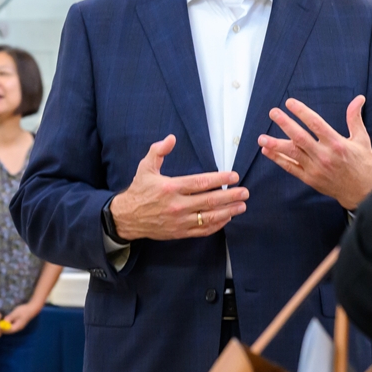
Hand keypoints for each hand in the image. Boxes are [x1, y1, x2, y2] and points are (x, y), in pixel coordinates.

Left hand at [1, 301, 42, 333]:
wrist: (32, 308)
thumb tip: (4, 321)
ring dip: (5, 327)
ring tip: (0, 324)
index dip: (2, 329)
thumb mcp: (16, 313)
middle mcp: (18, 328)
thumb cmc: (24, 310)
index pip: (8, 330)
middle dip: (3, 329)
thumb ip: (10, 317)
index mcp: (17, 327)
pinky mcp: (19, 323)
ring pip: (10, 329)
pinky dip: (8, 325)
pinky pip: (12, 326)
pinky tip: (5, 322)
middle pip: (9, 331)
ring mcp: (19, 326)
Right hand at [109, 135, 248, 240]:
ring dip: (228, 211)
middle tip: (244, 192)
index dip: (220, 179)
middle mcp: (177, 205)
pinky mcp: (180, 232)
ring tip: (242, 206)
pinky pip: (202, 231)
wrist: (127, 218)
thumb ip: (158, 151)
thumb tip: (171, 138)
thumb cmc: (139, 191)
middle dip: (230, 196)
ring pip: (209, 218)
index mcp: (171, 187)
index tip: (234, 176)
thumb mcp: (145, 167)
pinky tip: (227, 218)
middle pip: (210, 201)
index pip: (201, 182)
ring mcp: (180, 221)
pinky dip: (217, 226)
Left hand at [259, 96, 371, 210]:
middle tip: (273, 113)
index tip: (290, 103)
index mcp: (336, 144)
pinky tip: (267, 151)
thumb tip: (358, 98)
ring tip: (261, 137)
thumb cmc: (361, 164)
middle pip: (300, 137)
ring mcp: (315, 168)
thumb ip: (355, 118)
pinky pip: (290, 168)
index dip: (302, 112)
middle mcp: (324, 156)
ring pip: (292, 154)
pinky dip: (278, 159)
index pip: (316, 124)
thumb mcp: (362, 139)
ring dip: (275, 144)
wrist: (361, 192)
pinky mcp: (309, 178)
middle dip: (285, 124)